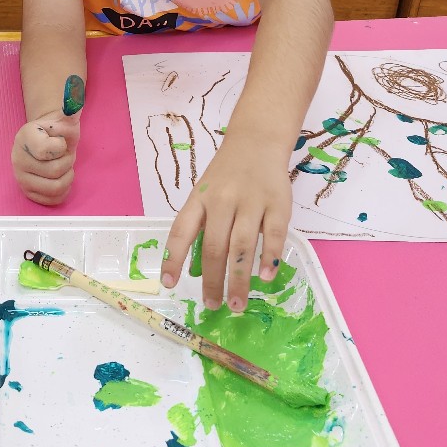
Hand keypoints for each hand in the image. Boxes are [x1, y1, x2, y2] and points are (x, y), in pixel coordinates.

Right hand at [11, 109, 80, 205]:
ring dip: (67, 176)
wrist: (48, 143)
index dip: (61, 146)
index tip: (58, 140)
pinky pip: (53, 199)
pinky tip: (60, 178)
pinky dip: (64, 189)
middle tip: (64, 154)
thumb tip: (75, 85)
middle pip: (55, 171)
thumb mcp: (65, 118)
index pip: (48, 150)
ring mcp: (20, 177)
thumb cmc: (58, 131)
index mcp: (24, 136)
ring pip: (56, 187)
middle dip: (67, 161)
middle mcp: (17, 158)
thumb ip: (71, 104)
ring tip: (62, 165)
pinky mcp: (28, 192)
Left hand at [159, 131, 292, 312]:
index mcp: (199, 199)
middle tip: (213, 305)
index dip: (173, 258)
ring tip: (237, 304)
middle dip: (213, 281)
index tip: (168, 283)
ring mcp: (251, 201)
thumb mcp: (205, 193)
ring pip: (242, 246)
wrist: (257, 141)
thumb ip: (201, 225)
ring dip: (239, 279)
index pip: (180, 231)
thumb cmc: (227, 174)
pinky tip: (266, 277)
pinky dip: (269, 257)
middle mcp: (222, 200)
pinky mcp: (277, 203)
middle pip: (214, 247)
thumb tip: (197, 270)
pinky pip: (273, 234)